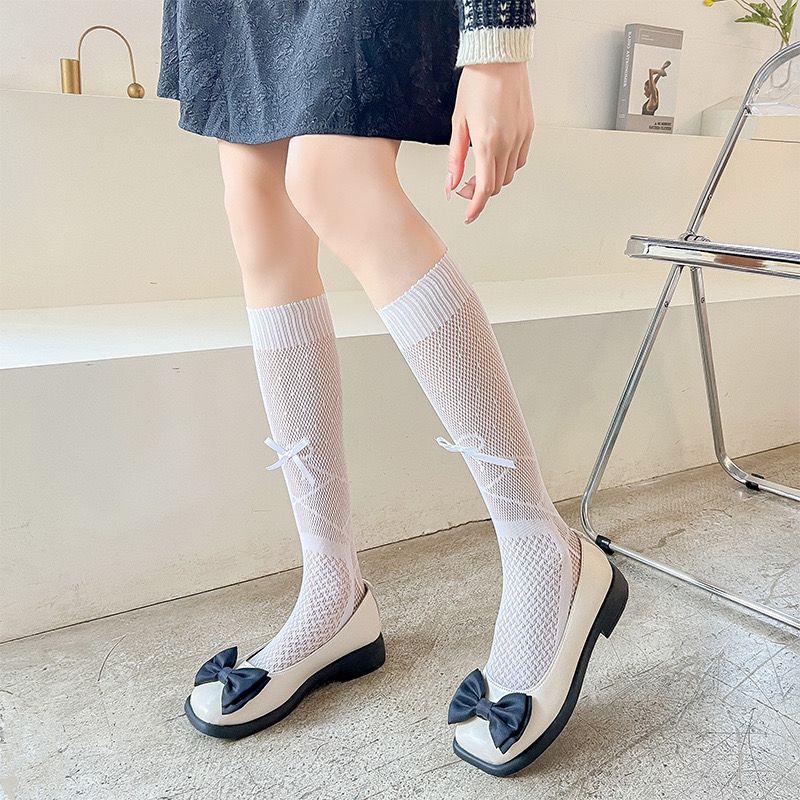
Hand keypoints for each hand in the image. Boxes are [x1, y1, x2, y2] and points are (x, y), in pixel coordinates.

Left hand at [446, 62, 534, 224]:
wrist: (499, 58)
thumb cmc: (476, 84)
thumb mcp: (458, 123)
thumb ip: (455, 158)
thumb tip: (450, 184)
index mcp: (487, 143)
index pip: (483, 189)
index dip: (475, 207)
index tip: (469, 216)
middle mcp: (507, 143)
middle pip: (496, 185)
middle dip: (479, 192)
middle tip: (464, 185)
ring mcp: (521, 137)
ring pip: (509, 175)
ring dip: (493, 179)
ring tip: (479, 169)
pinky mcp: (529, 130)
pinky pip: (520, 160)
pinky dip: (507, 166)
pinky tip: (496, 156)